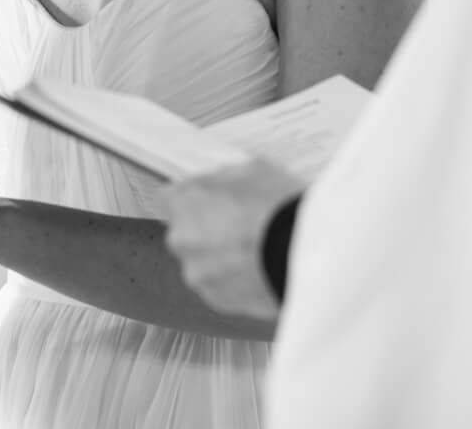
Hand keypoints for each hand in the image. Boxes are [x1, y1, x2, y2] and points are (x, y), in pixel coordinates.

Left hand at [162, 158, 301, 320]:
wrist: (303, 255)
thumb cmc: (280, 208)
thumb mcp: (253, 169)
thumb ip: (224, 179)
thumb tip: (218, 186)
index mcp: (184, 202)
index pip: (168, 199)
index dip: (192, 200)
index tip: (209, 203)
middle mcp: (182, 240)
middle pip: (185, 233)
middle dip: (206, 231)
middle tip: (240, 227)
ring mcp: (198, 274)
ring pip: (202, 263)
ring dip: (221, 259)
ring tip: (256, 251)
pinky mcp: (218, 301)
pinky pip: (220, 287)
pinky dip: (235, 281)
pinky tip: (260, 270)